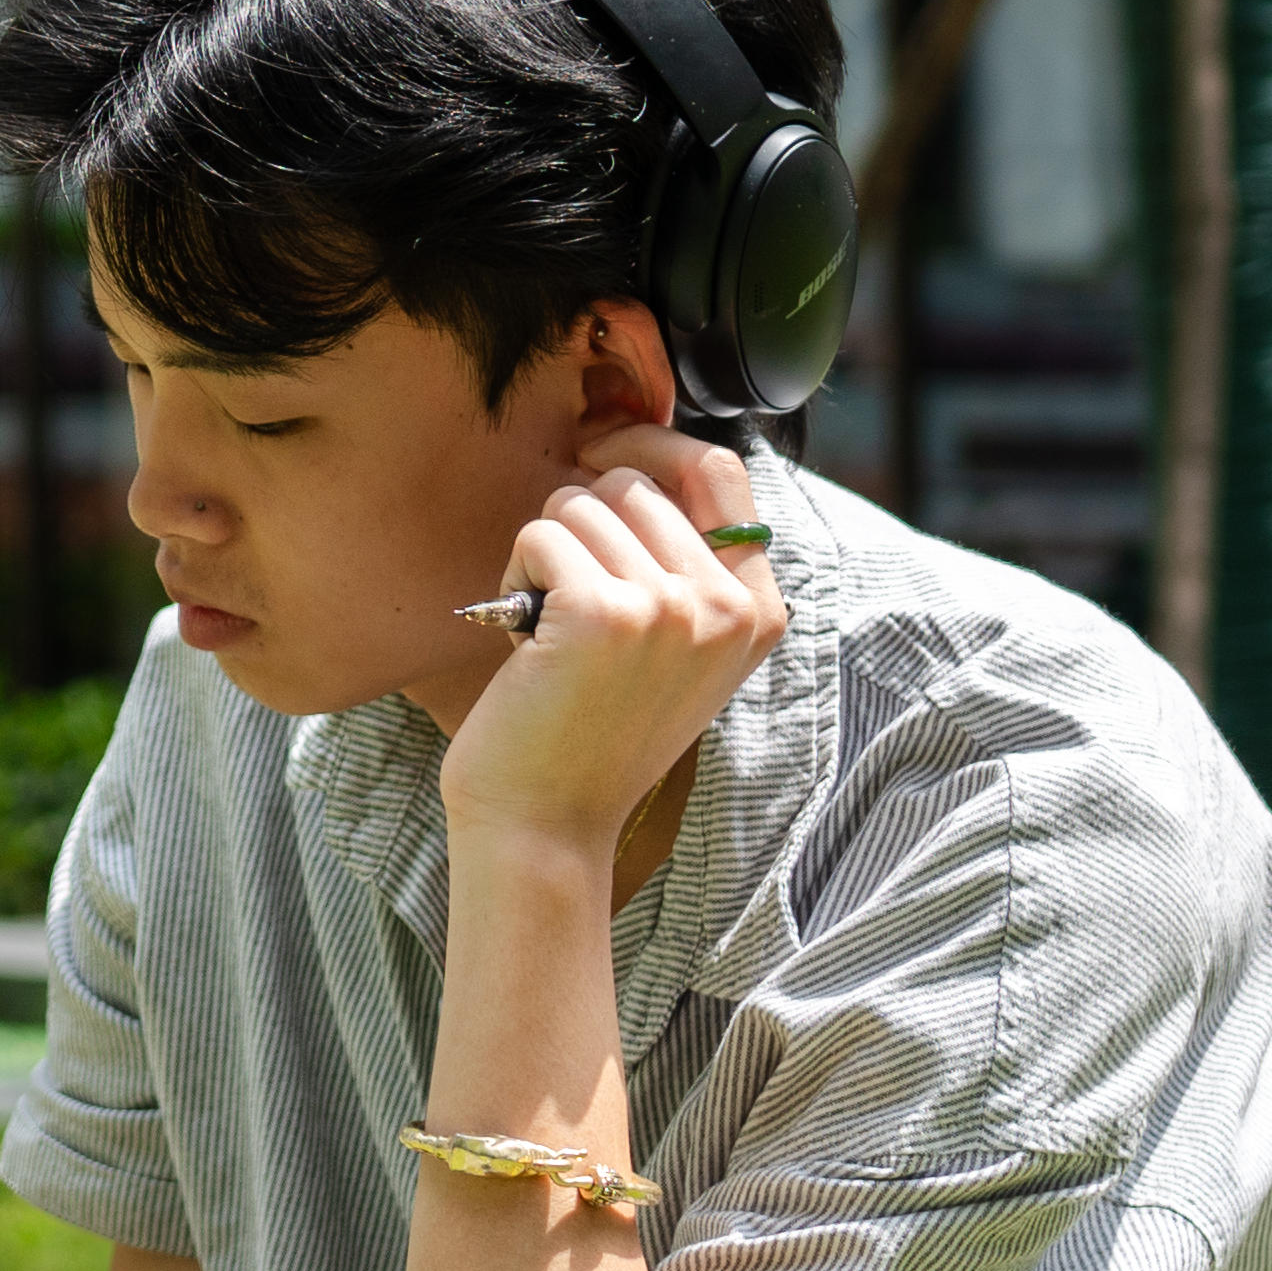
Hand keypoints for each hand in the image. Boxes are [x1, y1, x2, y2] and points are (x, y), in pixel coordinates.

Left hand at [434, 422, 785, 867]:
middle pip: (634, 482)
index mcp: (757, 611)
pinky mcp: (602, 612)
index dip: (651, 444)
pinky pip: (540, 534)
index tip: (599, 454)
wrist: (546, 826)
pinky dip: (514, 575)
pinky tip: (523, 639)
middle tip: (564, 600)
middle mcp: (726, 606)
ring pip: (579, 502)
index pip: (720, 469)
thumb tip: (633, 452)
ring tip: (546, 626)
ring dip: (544, 552)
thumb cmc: (592, 732)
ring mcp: (670, 607)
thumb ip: (684, 563)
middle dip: (580, 523)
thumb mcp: (674, 648)